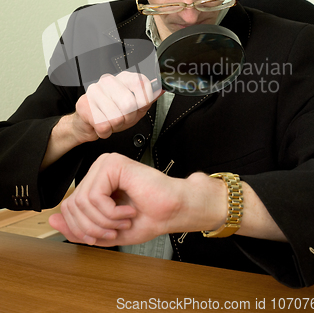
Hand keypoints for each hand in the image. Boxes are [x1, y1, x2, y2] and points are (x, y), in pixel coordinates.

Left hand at [49, 153, 225, 246]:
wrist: (174, 209)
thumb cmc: (149, 216)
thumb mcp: (105, 230)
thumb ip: (79, 227)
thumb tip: (52, 220)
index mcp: (96, 182)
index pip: (69, 206)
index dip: (80, 228)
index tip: (101, 236)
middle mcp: (98, 170)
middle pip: (72, 205)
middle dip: (91, 227)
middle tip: (114, 231)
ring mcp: (105, 164)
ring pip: (81, 202)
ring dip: (103, 221)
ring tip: (123, 221)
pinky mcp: (113, 164)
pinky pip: (95, 196)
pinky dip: (110, 212)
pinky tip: (127, 211)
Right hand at [73, 71, 162, 142]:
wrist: (87, 122)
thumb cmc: (111, 113)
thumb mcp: (135, 107)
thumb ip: (147, 99)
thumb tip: (160, 89)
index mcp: (123, 77)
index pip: (142, 83)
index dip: (144, 100)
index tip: (139, 106)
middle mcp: (108, 80)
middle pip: (129, 104)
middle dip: (128, 118)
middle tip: (122, 118)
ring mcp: (95, 91)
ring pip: (116, 117)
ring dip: (115, 126)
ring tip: (110, 121)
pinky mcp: (84, 105)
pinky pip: (103, 125)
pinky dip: (105, 132)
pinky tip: (101, 125)